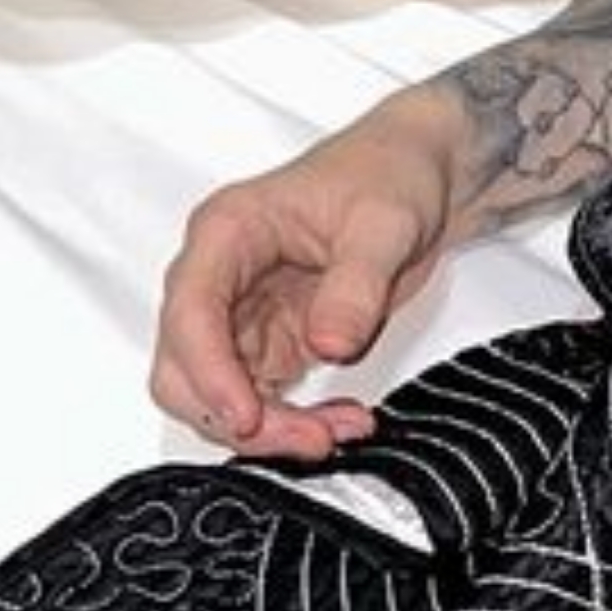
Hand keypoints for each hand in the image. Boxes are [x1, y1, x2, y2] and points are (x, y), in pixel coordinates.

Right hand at [148, 88, 464, 461]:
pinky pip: (260, 398)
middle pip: (186, 370)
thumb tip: (330, 346)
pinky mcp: (272, 340)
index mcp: (228, 232)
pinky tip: (341, 421)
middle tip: (307, 438)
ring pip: (219, 395)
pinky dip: (293, 422)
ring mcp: (241, 313)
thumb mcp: (386, 222)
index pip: (189, 315)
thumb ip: (355, 285)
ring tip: (338, 430)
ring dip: (268, 428)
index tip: (247, 416)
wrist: (425, 172)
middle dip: (237, 415)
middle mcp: (220, 276)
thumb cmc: (393, 173)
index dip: (209, 373)